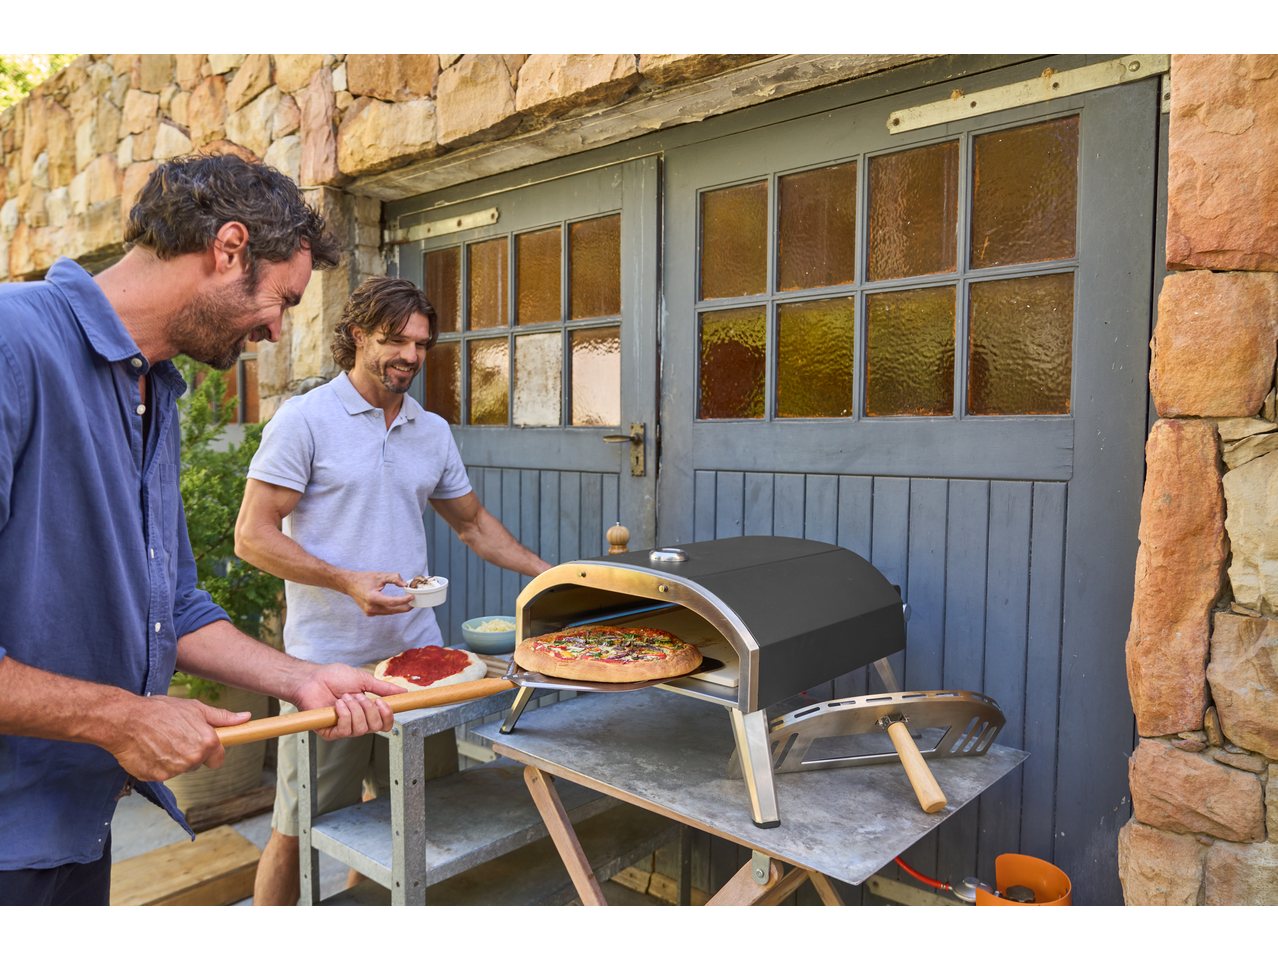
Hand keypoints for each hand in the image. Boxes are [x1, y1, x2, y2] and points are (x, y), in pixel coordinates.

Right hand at [107, 695, 250, 781]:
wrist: (125, 720)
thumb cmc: (160, 711)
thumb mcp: (195, 708)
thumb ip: (222, 717)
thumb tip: (245, 717)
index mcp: (207, 743)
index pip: (218, 759)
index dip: (211, 752)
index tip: (202, 745)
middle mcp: (193, 759)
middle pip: (197, 763)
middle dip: (189, 752)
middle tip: (174, 735)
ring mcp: (174, 770)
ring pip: (179, 769)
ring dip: (172, 758)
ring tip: (159, 740)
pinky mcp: (156, 777)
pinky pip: (162, 774)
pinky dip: (156, 764)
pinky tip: (149, 749)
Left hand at [290, 663, 401, 741]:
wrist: (313, 678)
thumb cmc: (334, 677)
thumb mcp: (364, 680)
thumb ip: (384, 689)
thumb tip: (403, 692)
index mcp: (366, 711)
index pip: (384, 724)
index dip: (387, 716)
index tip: (381, 702)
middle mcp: (357, 722)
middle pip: (375, 728)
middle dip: (368, 709)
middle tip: (358, 696)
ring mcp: (343, 728)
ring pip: (360, 729)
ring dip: (354, 710)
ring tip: (344, 697)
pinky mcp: (330, 732)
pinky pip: (345, 730)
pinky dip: (344, 715)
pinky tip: (338, 705)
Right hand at [341, 570, 413, 616]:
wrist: (350, 584)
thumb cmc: (365, 579)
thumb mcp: (380, 575)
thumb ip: (394, 578)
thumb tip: (405, 585)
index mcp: (372, 597)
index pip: (391, 602)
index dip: (403, 600)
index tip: (411, 597)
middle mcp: (370, 607)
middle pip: (392, 610)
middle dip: (404, 607)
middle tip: (413, 604)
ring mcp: (369, 612)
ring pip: (388, 612)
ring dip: (398, 609)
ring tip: (408, 604)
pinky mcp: (369, 613)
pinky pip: (384, 612)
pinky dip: (391, 609)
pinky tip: (398, 605)